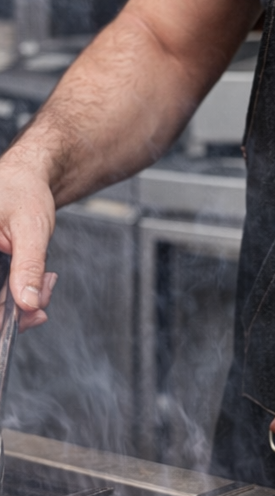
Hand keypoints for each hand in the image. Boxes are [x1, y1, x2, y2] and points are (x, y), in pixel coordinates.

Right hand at [0, 153, 57, 330]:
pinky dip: (22, 292)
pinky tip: (42, 280)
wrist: (25, 177)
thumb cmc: (22, 192)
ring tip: (48, 281)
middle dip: (17, 309)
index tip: (27, 318)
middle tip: (44, 307)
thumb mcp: (30, 229)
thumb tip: (29, 305)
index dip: (0, 317)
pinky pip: (0, 291)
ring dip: (23, 301)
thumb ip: (29, 267)